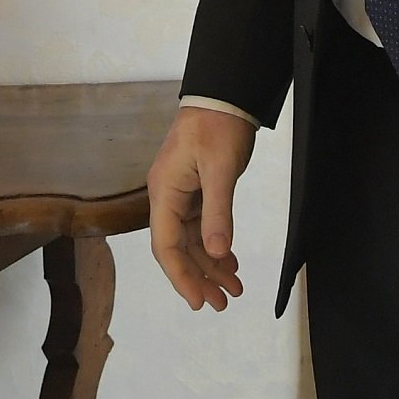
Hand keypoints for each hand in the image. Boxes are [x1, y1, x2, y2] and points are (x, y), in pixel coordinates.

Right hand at [148, 105, 257, 310]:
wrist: (223, 95)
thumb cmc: (218, 128)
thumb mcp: (221, 169)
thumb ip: (218, 212)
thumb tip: (216, 253)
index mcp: (165, 192)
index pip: (166, 245)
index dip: (181, 276)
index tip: (199, 301)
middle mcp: (167, 197)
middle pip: (178, 248)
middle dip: (198, 277)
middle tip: (222, 303)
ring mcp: (181, 194)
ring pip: (192, 241)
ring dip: (210, 265)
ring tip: (234, 289)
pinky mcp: (196, 191)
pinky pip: (202, 228)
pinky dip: (216, 247)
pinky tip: (230, 263)